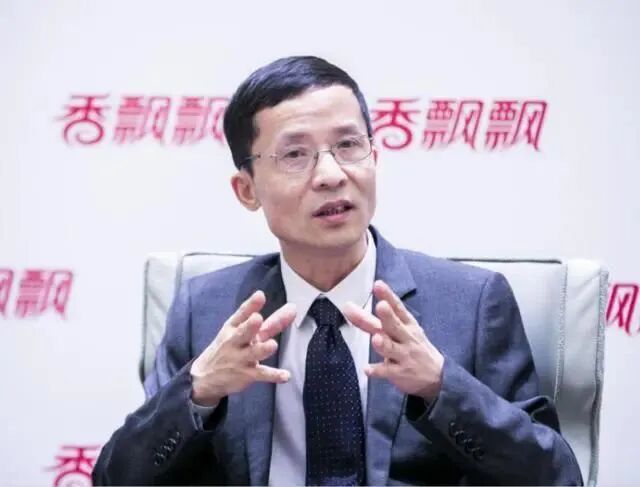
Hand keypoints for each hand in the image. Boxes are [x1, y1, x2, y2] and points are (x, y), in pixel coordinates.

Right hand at [190, 290, 296, 405]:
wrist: (205, 377)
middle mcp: (236, 341)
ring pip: (253, 353)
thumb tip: (275, 300)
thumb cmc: (228, 347)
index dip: (251, 305)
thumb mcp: (238, 332)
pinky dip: (274, 375)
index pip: (241, 314)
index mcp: (233, 328)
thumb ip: (262, 319)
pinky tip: (286, 375)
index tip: (260, 296)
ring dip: (262, 349)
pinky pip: (262, 374)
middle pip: (243, 332)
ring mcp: (241, 358)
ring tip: (272, 345)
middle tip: (257, 319)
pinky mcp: (247, 374)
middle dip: (250, 326)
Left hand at [343, 280, 443, 400]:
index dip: (388, 296)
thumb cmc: (412, 346)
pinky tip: (367, 369)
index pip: (398, 307)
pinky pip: (387, 371)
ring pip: (392, 349)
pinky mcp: (400, 373)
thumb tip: (348, 307)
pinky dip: (377, 371)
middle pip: (396, 326)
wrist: (437, 376)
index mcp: (407, 324)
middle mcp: (406, 338)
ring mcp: (404, 356)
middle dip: (388, 316)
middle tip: (381, 306)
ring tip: (376, 339)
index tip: (378, 285)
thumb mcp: (399, 330)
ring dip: (383, 344)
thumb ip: (370, 320)